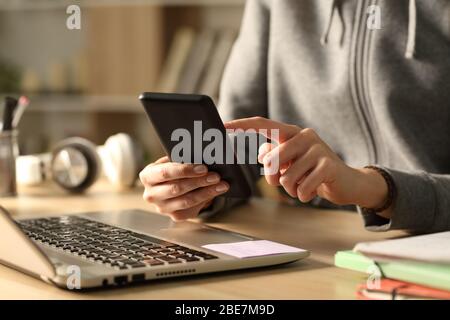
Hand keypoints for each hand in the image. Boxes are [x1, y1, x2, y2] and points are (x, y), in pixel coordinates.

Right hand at [139, 156, 228, 220]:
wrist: (169, 185)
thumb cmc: (172, 170)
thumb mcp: (172, 161)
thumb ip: (182, 159)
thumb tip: (203, 156)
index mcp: (147, 176)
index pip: (165, 173)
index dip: (185, 170)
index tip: (203, 167)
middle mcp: (151, 194)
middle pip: (177, 188)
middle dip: (199, 181)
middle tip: (215, 176)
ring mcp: (162, 208)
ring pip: (186, 201)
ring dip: (206, 192)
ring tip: (221, 184)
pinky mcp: (174, 216)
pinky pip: (192, 209)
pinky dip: (206, 199)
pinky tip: (216, 191)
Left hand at [225, 117, 388, 211]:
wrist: (346, 182)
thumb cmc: (311, 172)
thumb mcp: (290, 163)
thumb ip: (274, 156)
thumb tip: (260, 153)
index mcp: (291, 132)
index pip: (263, 124)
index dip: (242, 125)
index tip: (223, 126)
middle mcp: (304, 135)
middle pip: (271, 159)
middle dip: (272, 178)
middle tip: (284, 181)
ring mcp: (318, 148)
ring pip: (286, 177)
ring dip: (290, 189)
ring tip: (302, 185)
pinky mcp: (328, 165)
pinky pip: (302, 187)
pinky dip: (303, 195)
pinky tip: (312, 191)